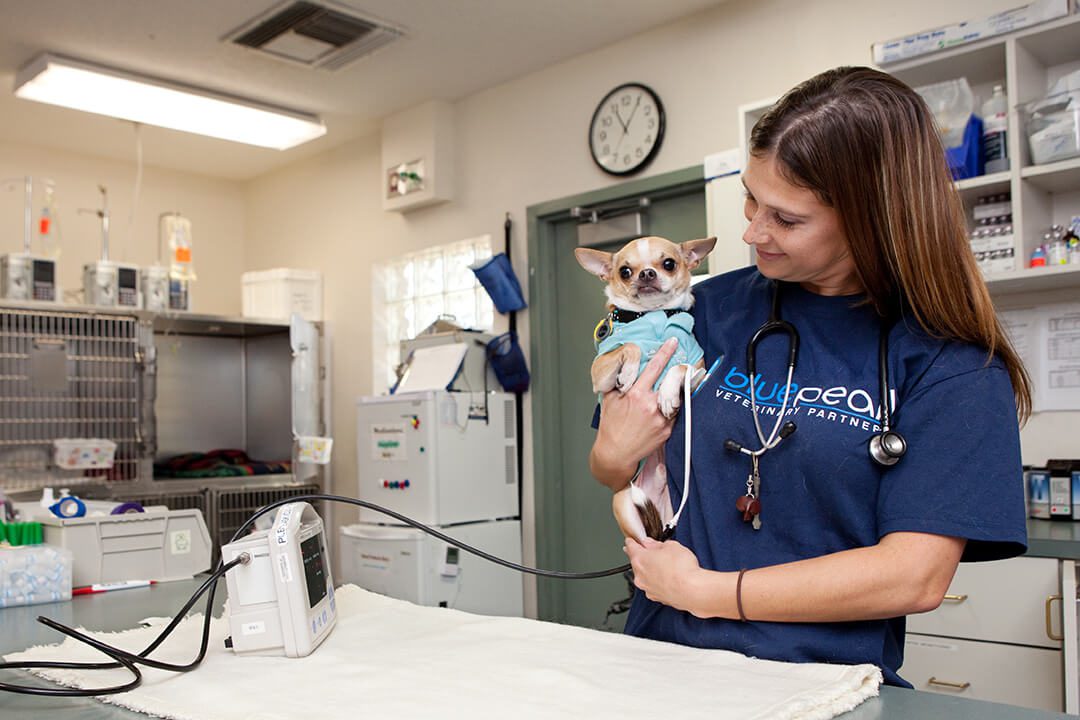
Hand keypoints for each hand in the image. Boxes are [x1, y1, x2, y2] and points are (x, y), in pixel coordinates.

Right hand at [590, 338, 677, 486]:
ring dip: (680, 389)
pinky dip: (675, 407)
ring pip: (676, 397)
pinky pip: (675, 414)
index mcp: (637, 394)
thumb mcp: (610, 399)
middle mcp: (651, 405)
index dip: (665, 352)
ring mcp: (661, 419)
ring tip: (684, 383)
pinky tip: (672, 404)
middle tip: (687, 362)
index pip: (654, 367)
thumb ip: (619, 382)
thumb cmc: (611, 427)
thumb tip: (625, 366)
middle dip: (680, 370)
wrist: (616, 453)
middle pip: (672, 381)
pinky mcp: (667, 430)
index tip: (672, 342)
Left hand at [624, 537, 702, 613]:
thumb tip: (652, 544)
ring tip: (667, 566)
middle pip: (637, 562)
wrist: (693, 591)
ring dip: (652, 571)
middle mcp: (640, 576)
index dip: (632, 542)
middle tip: (653, 552)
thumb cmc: (682, 569)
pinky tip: (670, 578)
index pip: (630, 547)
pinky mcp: (657, 598)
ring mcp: (647, 589)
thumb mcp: (672, 546)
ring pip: (645, 576)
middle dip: (643, 557)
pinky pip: (654, 586)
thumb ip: (657, 544)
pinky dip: (659, 582)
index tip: (632, 540)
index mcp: (640, 559)